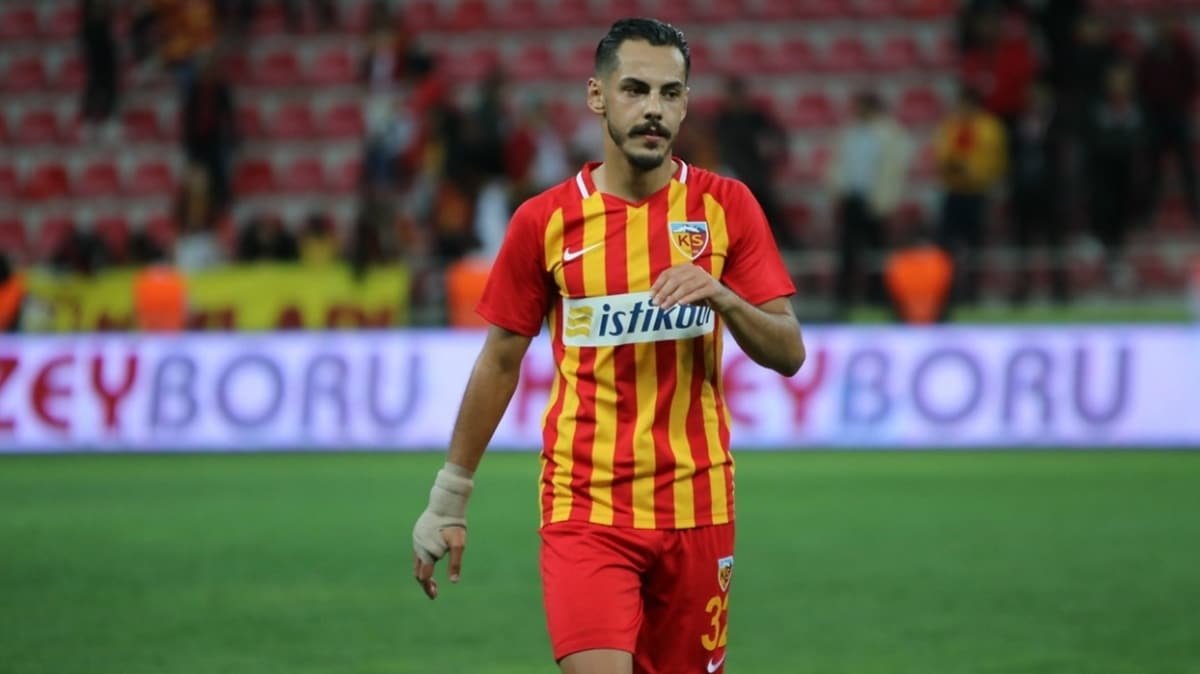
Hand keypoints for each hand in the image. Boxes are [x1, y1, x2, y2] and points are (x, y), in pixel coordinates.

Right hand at [412, 463, 472, 599]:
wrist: (447, 501)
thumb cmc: (455, 524)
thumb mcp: (459, 544)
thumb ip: (455, 563)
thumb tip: (454, 582)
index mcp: (426, 552)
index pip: (424, 576)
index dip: (429, 587)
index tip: (435, 596)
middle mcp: (418, 546)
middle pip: (418, 570)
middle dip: (426, 582)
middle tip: (434, 591)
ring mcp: (416, 538)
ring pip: (417, 560)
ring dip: (424, 570)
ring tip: (432, 579)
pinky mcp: (418, 531)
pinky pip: (418, 549)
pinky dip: (423, 559)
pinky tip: (432, 559)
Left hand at [650, 264, 733, 311]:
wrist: (722, 300)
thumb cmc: (699, 294)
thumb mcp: (684, 291)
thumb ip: (671, 291)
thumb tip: (655, 297)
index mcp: (686, 267)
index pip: (668, 273)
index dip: (658, 284)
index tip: (650, 295)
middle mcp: (695, 270)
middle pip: (675, 280)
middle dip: (664, 292)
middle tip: (656, 303)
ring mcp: (704, 278)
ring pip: (685, 287)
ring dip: (673, 297)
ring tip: (665, 307)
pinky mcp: (712, 287)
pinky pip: (698, 292)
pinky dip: (688, 298)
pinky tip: (680, 304)